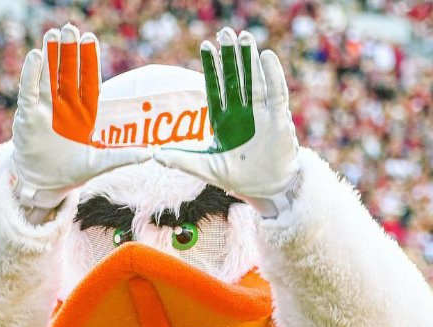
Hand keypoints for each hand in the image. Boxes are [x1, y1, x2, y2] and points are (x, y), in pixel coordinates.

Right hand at [11, 25, 150, 213]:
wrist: (43, 182)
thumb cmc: (72, 169)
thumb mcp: (100, 163)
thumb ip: (123, 156)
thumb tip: (151, 154)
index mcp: (83, 111)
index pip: (87, 80)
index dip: (88, 60)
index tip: (90, 38)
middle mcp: (64, 105)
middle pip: (67, 73)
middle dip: (69, 51)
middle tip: (70, 28)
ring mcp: (45, 108)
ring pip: (48, 76)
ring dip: (50, 56)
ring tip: (53, 34)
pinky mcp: (28, 115)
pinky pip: (29, 91)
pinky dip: (31, 75)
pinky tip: (35, 56)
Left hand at [154, 29, 298, 216]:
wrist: (267, 189)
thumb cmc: (238, 177)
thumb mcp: (207, 169)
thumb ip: (182, 160)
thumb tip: (154, 155)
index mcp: (224, 119)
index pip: (216, 87)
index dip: (211, 67)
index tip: (206, 45)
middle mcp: (242, 112)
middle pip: (235, 78)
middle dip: (230, 56)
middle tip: (225, 32)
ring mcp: (261, 114)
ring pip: (254, 80)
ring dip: (249, 59)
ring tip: (245, 36)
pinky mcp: (278, 120)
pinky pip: (276, 93)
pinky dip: (272, 75)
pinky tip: (266, 56)